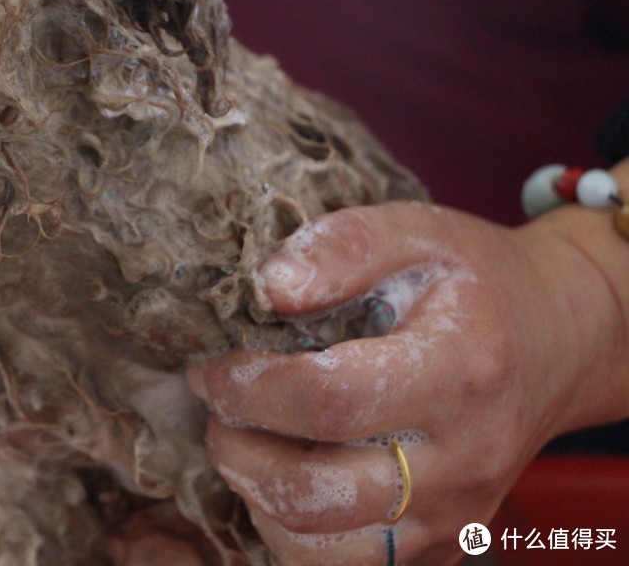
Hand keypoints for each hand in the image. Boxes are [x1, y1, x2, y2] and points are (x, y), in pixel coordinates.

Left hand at [187, 199, 628, 564]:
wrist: (555, 340)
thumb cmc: (474, 283)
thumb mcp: (416, 232)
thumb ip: (341, 246)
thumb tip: (269, 288)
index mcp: (460, 369)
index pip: (330, 399)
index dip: (249, 388)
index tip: (211, 368)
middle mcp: (463, 458)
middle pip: (317, 490)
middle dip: (238, 448)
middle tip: (217, 408)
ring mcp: (455, 513)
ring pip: (322, 546)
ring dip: (255, 496)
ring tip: (243, 440)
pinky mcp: (442, 544)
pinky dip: (291, 531)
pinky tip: (281, 476)